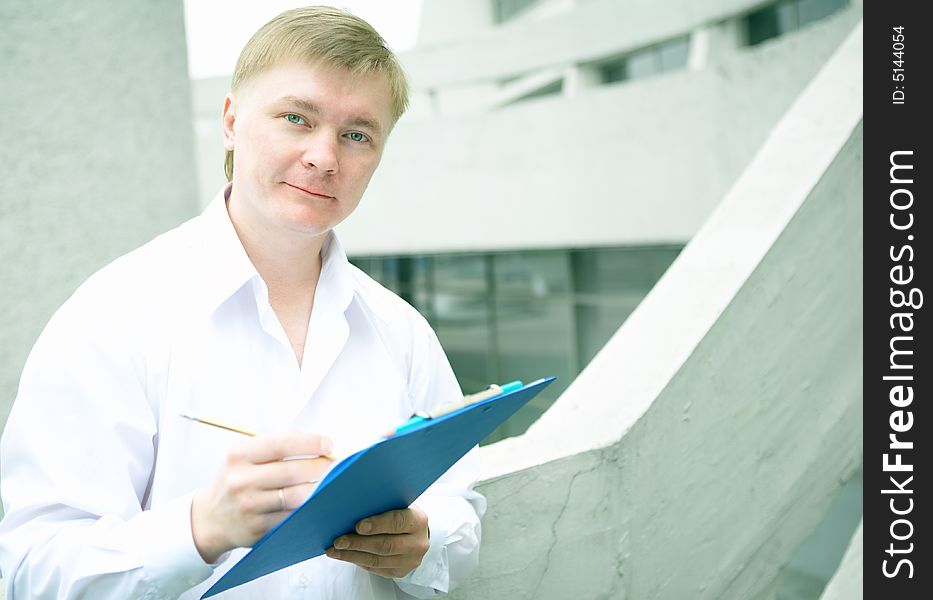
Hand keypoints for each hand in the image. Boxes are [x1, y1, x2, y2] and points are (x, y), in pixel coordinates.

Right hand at [191, 430, 332, 562]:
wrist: (211, 518)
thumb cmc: (239, 478)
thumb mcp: (247, 454)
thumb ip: (279, 442)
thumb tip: (318, 443)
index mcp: (239, 455)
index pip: (281, 444)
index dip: (310, 443)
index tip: (328, 444)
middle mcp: (240, 480)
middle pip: (292, 472)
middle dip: (320, 466)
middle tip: (334, 464)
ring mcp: (248, 507)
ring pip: (295, 497)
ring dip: (318, 488)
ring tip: (329, 482)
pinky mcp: (256, 529)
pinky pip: (291, 517)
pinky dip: (308, 508)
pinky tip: (316, 501)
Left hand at [325, 505, 429, 577]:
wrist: (416, 534)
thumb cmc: (401, 514)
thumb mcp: (398, 505)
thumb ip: (382, 506)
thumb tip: (353, 507)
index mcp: (418, 521)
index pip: (397, 522)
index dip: (377, 524)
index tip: (358, 526)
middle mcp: (417, 543)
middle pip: (385, 545)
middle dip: (358, 543)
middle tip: (338, 541)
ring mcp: (410, 561)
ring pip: (377, 561)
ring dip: (353, 556)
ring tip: (335, 551)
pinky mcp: (400, 572)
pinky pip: (375, 569)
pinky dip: (358, 562)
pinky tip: (345, 556)